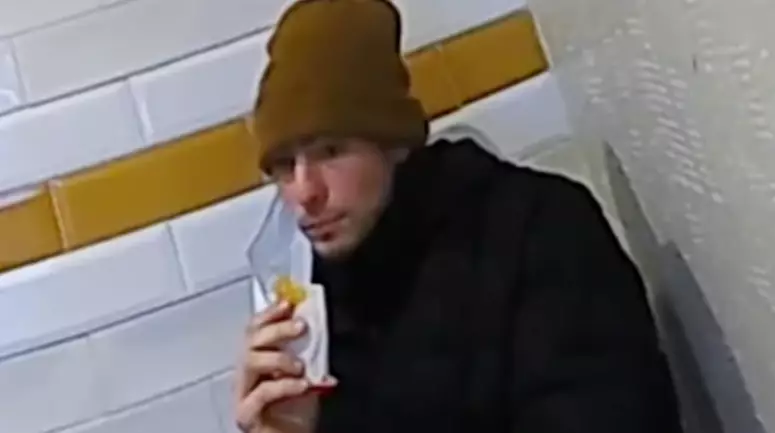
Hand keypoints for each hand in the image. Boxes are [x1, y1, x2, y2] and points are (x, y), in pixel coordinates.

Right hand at [235, 300, 336, 432]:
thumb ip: (309, 353)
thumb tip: (316, 325)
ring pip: (249, 361)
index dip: (270, 313)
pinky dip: (283, 385)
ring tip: (300, 366)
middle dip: (276, 328)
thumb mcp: (308, 376)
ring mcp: (243, 394)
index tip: (288, 302)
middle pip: (251, 340)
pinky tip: (301, 386)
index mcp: (259, 362)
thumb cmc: (298, 415)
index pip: (256, 329)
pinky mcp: (245, 414)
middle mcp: (247, 375)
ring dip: (278, 357)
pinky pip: (260, 392)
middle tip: (300, 327)